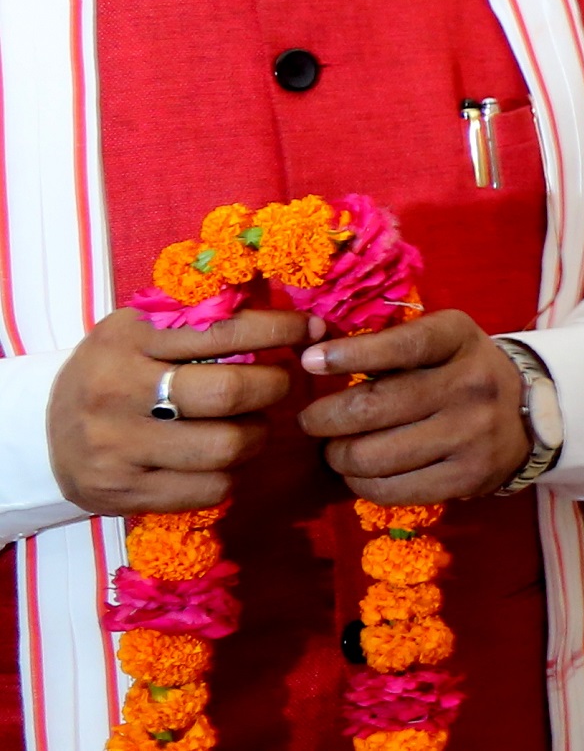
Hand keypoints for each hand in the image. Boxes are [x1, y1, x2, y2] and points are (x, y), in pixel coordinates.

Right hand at [48, 308, 306, 515]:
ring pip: (226, 447)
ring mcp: (116, 446)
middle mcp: (117, 391)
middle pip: (231, 393)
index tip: (310, 329)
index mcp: (128, 340)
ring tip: (251, 426)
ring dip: (257, 436)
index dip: (279, 329)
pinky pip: (209, 488)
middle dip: (274, 387)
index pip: (223, 331)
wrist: (43, 431)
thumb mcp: (144, 332)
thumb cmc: (117, 371)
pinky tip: (220, 460)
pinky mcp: (121, 492)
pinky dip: (230, 474)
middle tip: (279, 385)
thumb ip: (203, 322)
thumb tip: (297, 321)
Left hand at [297, 312, 529, 503]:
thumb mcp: (441, 343)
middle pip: (373, 408)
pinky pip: (392, 489)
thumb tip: (314, 360)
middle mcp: (471, 385)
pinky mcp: (468, 477)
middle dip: (324, 419)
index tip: (309, 363)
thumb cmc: (462, 371)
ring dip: (338, 456)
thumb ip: (390, 347)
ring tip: (335, 450)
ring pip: (374, 455)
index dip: (350, 355)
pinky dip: (360, 483)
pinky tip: (359, 473)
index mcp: (460, 340)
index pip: (401, 347)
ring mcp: (472, 435)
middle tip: (312, 421)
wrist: (530, 414)